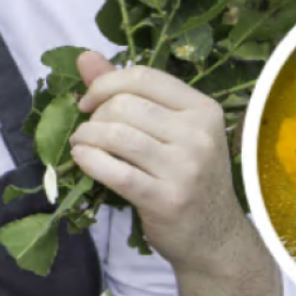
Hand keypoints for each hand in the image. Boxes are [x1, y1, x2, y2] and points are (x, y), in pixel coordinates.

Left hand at [68, 52, 252, 276]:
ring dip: (86, 138)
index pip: (143, 76)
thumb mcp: (171, 132)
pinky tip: (82, 160)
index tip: (87, 101)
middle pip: (126, 104)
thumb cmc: (187, 179)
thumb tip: (84, 56)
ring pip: (117, 135)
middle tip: (88, 132)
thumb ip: (127, 92)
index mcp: (203, 109)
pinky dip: (89, 161)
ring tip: (81, 145)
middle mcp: (199, 134)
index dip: (105, 83)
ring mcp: (185, 168)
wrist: (214, 239)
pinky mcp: (166, 199)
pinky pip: (115, 170)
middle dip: (95, 116)